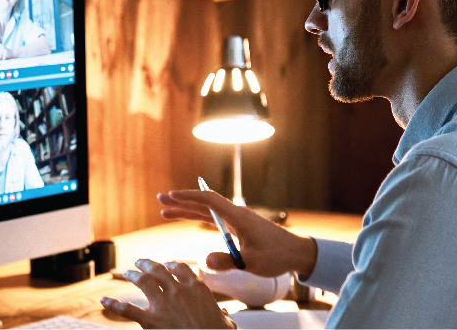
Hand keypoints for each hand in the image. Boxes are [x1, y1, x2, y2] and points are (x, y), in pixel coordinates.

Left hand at [100, 259, 235, 328]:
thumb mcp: (225, 323)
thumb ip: (223, 316)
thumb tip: (225, 317)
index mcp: (196, 288)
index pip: (181, 268)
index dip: (171, 264)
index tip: (167, 264)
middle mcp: (178, 290)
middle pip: (158, 270)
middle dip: (147, 264)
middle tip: (140, 262)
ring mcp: (163, 303)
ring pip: (143, 281)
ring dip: (133, 275)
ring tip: (127, 273)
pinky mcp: (150, 320)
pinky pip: (127, 309)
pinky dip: (113, 305)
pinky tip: (104, 301)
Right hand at [158, 190, 316, 277]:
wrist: (296, 253)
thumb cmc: (277, 256)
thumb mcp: (251, 261)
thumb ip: (227, 261)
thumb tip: (204, 261)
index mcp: (238, 217)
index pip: (209, 201)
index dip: (188, 197)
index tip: (171, 196)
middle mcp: (236, 214)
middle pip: (203, 203)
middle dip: (181, 201)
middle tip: (160, 199)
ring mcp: (237, 219)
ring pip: (206, 211)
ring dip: (187, 209)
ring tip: (165, 211)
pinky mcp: (239, 226)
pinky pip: (214, 218)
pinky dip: (198, 217)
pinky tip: (188, 217)